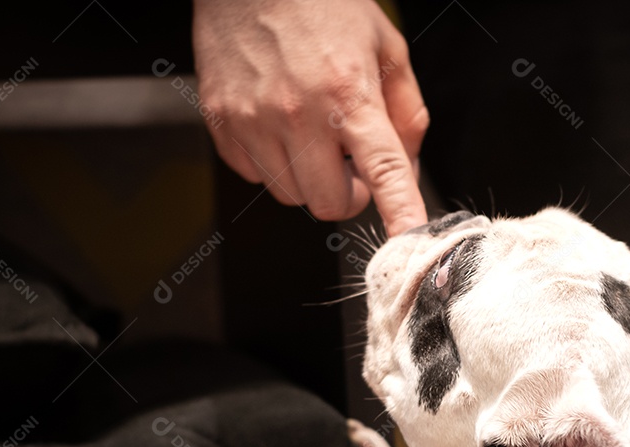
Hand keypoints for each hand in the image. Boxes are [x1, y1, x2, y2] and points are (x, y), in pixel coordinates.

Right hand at [193, 0, 428, 235]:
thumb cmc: (321, 3)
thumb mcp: (386, 46)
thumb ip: (407, 111)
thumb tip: (408, 165)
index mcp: (347, 93)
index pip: (384, 170)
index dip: (400, 211)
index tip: (408, 239)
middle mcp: (298, 113)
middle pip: (330, 204)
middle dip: (347, 192)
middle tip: (349, 159)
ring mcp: (253, 121)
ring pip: (291, 195)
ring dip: (308, 177)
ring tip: (310, 131)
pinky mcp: (221, 122)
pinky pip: (255, 175)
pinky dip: (272, 162)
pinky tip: (277, 123)